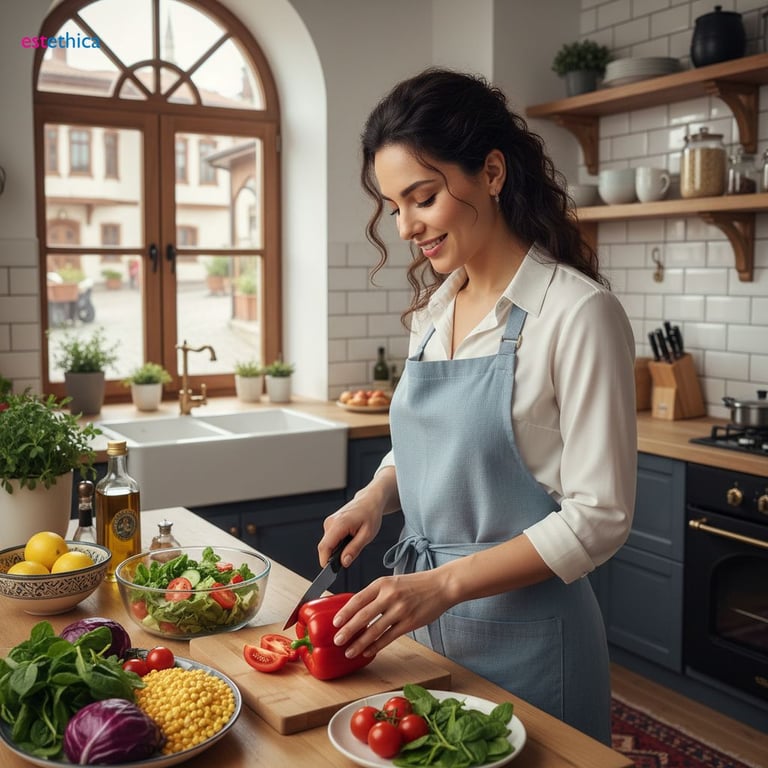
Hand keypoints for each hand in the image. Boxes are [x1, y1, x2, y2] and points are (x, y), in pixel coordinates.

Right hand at [319, 467, 397, 567]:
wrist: (369, 500)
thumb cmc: (370, 515)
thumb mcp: (367, 535)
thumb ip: (354, 549)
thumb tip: (343, 562)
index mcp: (339, 524)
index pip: (324, 547)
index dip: (325, 561)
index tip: (330, 573)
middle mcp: (330, 522)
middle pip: (325, 547)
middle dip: (333, 557)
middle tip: (348, 559)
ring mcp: (329, 522)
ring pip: (327, 544)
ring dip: (336, 549)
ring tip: (353, 543)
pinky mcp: (330, 523)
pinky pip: (330, 539)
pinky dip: (337, 544)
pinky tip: (349, 539)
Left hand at [330, 570, 451, 657]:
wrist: (441, 586)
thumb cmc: (416, 584)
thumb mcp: (392, 582)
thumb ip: (376, 594)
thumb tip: (357, 610)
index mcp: (382, 583)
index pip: (358, 599)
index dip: (345, 612)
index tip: (335, 623)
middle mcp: (390, 596)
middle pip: (363, 616)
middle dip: (347, 630)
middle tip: (337, 640)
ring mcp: (400, 610)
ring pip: (374, 630)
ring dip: (359, 643)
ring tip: (348, 651)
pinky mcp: (409, 623)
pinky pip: (389, 637)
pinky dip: (376, 646)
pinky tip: (368, 652)